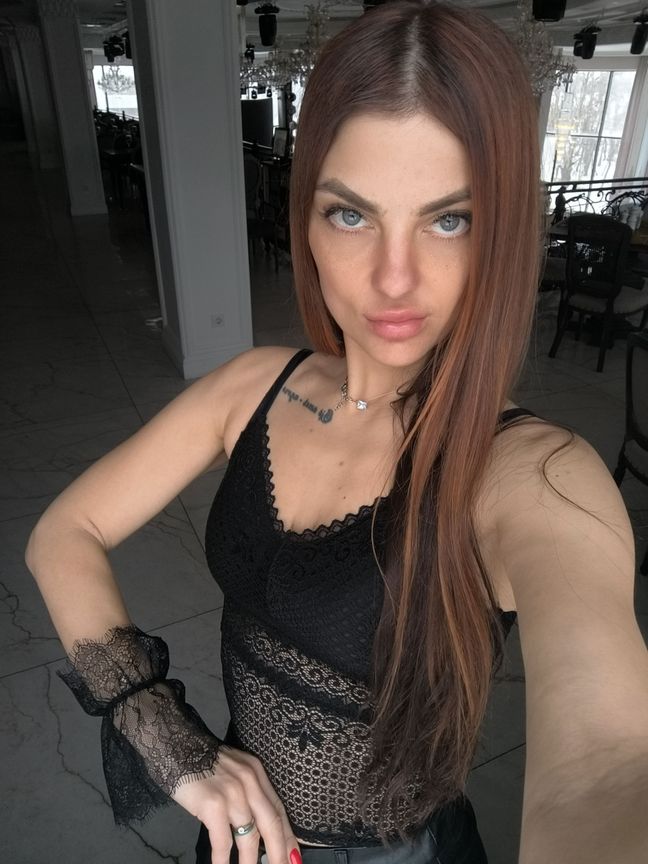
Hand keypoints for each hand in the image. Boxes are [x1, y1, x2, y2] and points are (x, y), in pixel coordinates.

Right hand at [172, 745, 300, 863]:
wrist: (174, 742)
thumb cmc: (197, 759)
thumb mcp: (231, 769)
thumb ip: (245, 790)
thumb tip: (252, 823)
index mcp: (256, 773)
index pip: (277, 809)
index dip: (287, 835)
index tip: (294, 856)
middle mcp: (249, 781)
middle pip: (271, 824)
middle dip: (278, 852)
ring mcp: (233, 792)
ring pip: (249, 836)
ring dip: (251, 861)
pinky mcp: (213, 803)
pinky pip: (223, 841)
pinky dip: (223, 860)